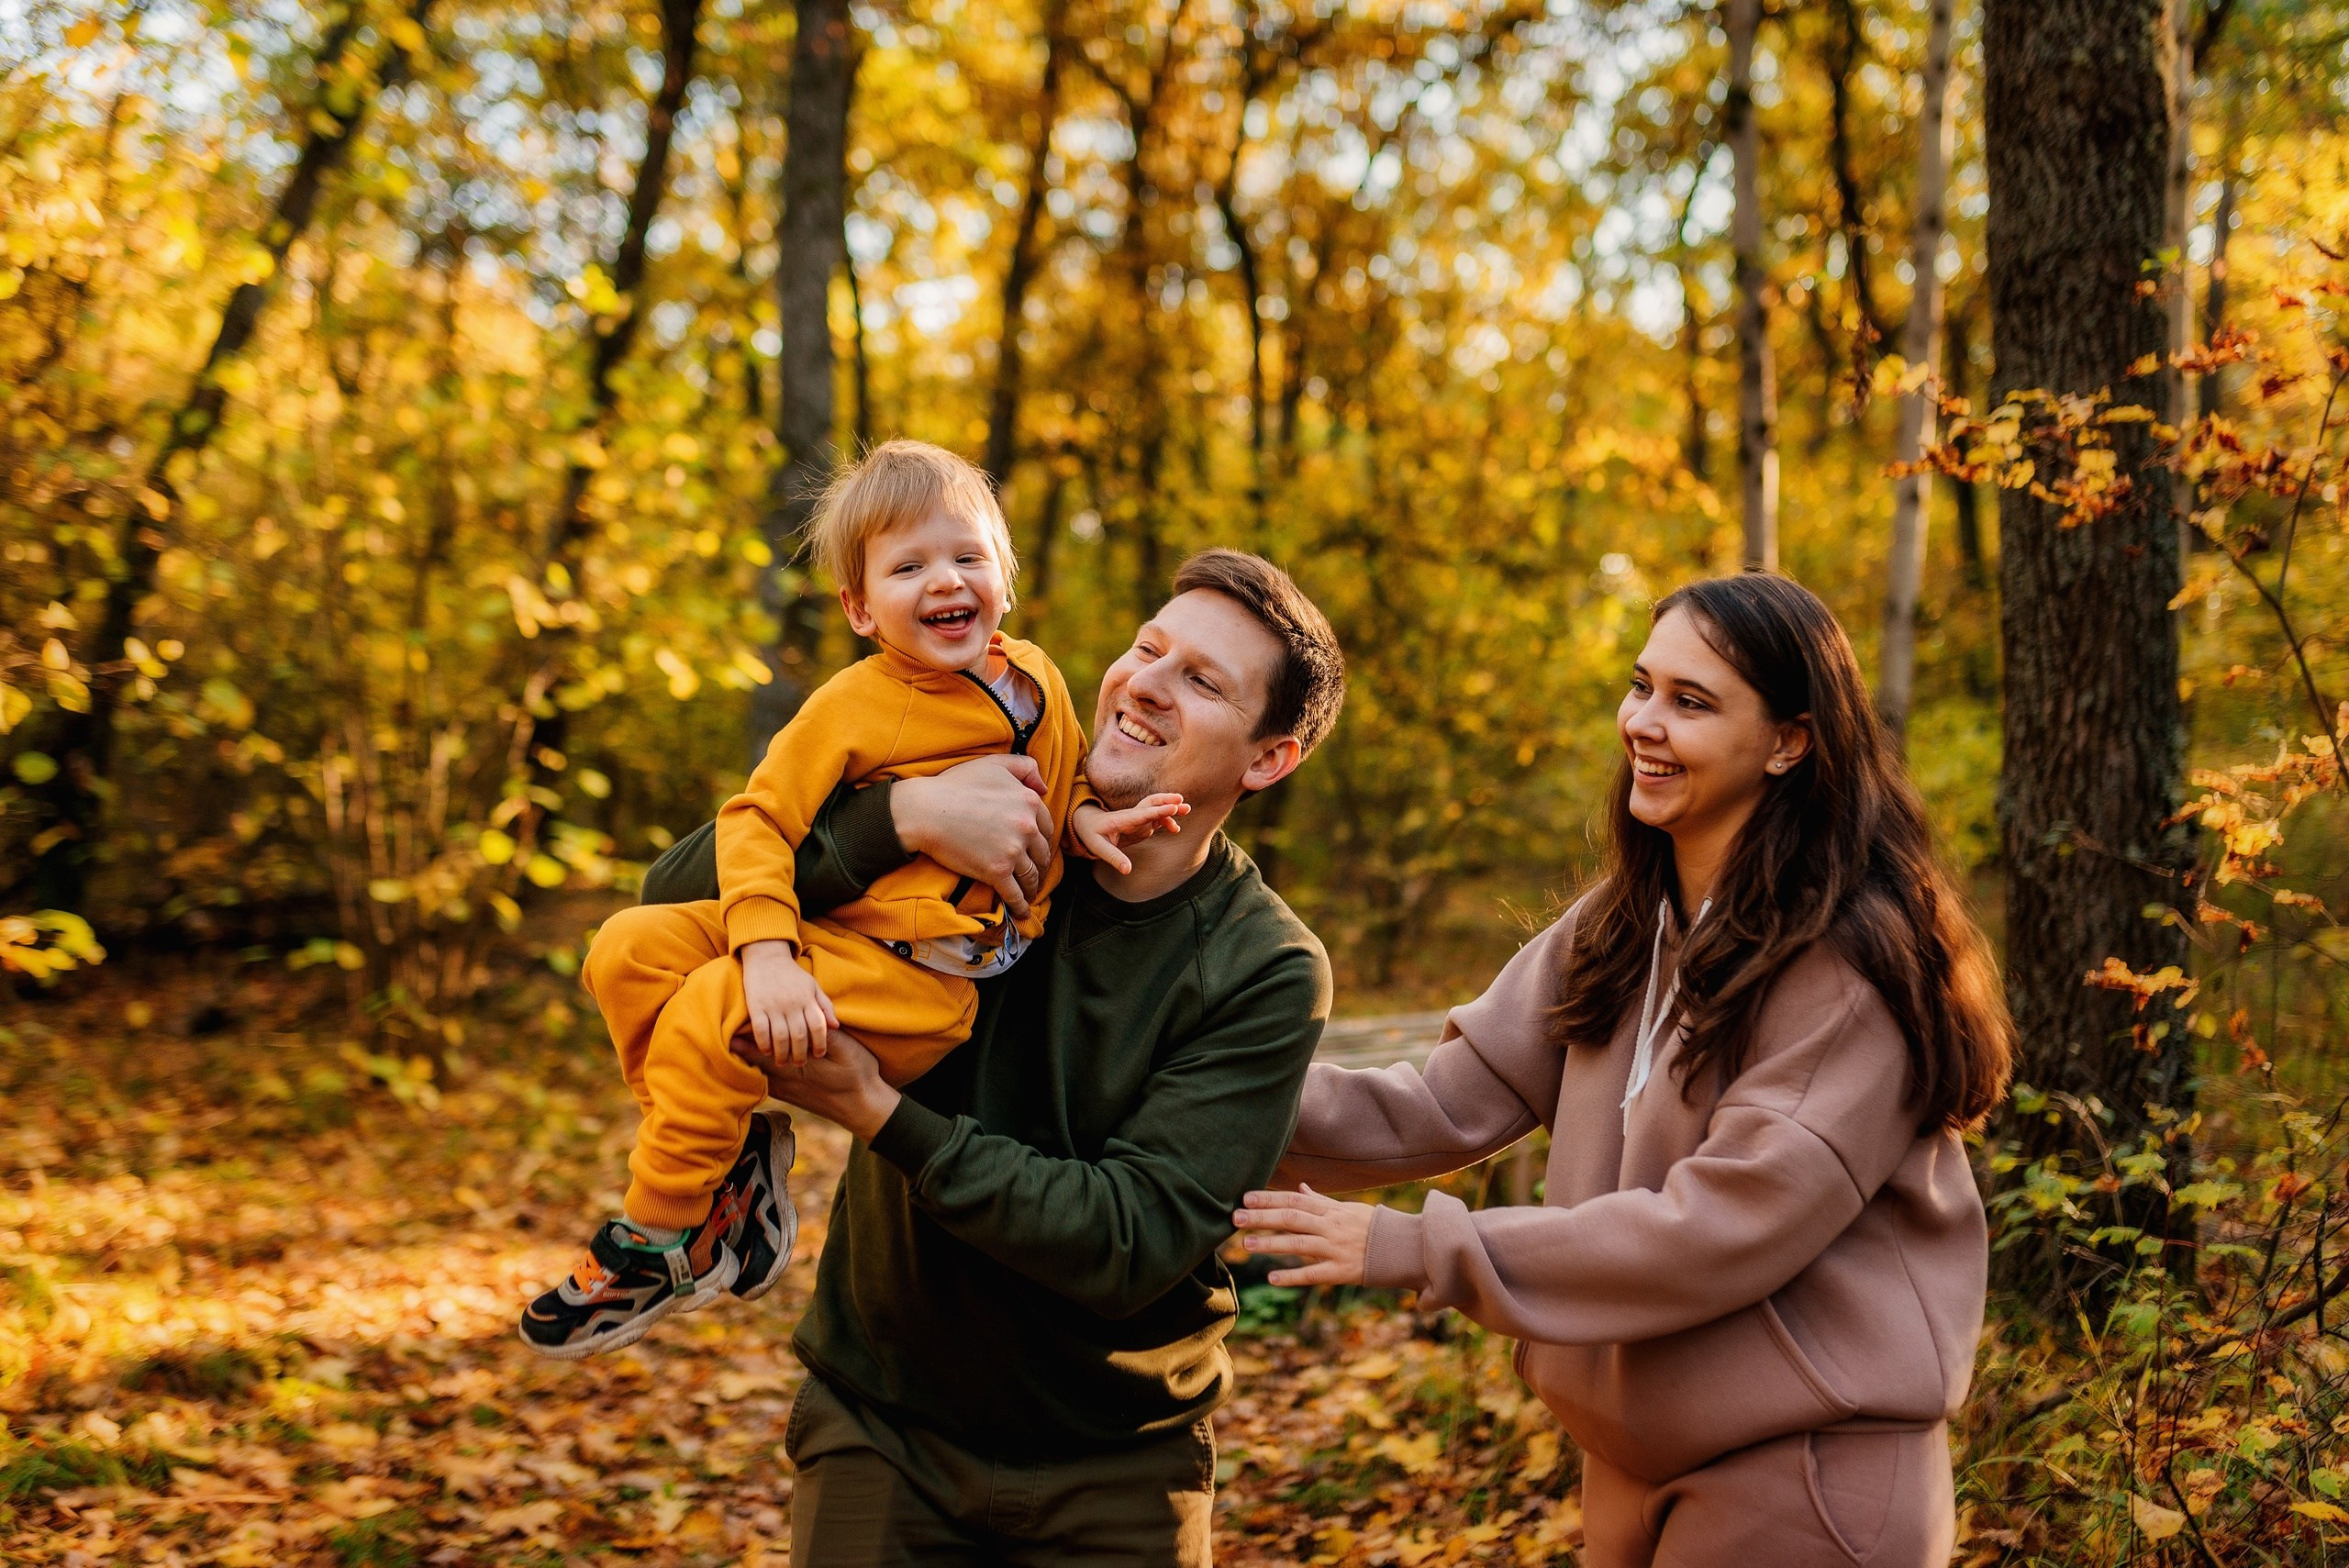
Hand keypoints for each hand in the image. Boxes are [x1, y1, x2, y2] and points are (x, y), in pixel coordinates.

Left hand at [734, 1026, 899, 1142]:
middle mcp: (785, 1080)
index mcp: (796, 1067)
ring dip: (746, 1057)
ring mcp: (785, 1090)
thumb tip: (804, 1016)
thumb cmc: (857, 1075)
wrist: (862, 1108)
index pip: (762, 1049)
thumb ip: (823, 1034)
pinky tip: (753, 1060)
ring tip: (733, 1041)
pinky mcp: (789, 1094)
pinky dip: (756, 1068)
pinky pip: (765, 1079)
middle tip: (722, 1028)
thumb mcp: (846, 1049)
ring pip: (757, 1071)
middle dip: (739, 1045)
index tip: (731, 1020)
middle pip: (752, 1061)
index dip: (747, 1035)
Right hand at [738, 940, 835, 1066]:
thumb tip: (836, 1026)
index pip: (818, 1026)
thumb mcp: (813, 986)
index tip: (819, 1054)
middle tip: (800, 1063)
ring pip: (781, 1036)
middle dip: (801, 1054)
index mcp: (807, 999)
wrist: (766, 955)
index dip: (820, 1043)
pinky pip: (761, 1030)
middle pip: (800, 1035)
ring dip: (782, 1053)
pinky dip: (764, 1043)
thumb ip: (825, 1006)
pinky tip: (767, 1051)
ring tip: (783, 1062)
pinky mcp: (756, 1005)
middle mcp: (792, 1003)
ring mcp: (773, 1005)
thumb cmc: (792, 974)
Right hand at [890, 755, 1055, 917]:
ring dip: (1033, 887)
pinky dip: (1021, 906)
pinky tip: (1021, 913)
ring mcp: (1013, 850)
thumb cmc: (955, 785)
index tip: (1038, 848)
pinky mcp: (997, 871)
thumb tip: (1043, 787)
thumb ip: (1024, 767)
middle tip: (1036, 873)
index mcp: (1029, 801)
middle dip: (1041, 865)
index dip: (1043, 840)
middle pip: (1042, 852)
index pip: (1046, 826)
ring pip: (1031, 875)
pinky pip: (1015, 894)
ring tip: (1030, 893)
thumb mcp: (994, 763)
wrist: (926, 810)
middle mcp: (1027, 826)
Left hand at [1069, 794, 1188, 874]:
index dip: (1159, 811)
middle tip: (1183, 803)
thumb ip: (1114, 858)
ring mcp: (1138, 819)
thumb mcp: (1098, 848)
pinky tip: (1175, 828)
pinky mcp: (1141, 825)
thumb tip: (1127, 870)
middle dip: (1167, 802)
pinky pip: (1156, 820)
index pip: (1143, 813)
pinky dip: (1167, 820)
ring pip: (1156, 810)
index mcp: (1122, 820)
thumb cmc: (1091, 835)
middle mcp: (1132, 816)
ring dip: (1170, 809)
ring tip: (1187, 811)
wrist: (1088, 824)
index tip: (1174, 808)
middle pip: (1152, 804)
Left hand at [1231, 1185, 1377, 1286]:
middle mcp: (1330, 1227)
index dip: (1269, 1198)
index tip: (1246, 1197)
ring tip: (1246, 1244)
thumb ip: (1322, 1201)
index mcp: (1331, 1211)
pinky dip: (1292, 1276)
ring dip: (1270, 1244)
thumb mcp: (1349, 1209)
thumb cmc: (1373, 1227)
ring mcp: (1335, 1249)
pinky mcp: (1341, 1272)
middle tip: (1235, 1218)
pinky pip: (1313, 1274)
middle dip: (1262, 1217)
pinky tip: (1271, 1278)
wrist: (1403, 1249)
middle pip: (1291, 1218)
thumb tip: (1300, 1187)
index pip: (1294, 1200)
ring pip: (1297, 1244)